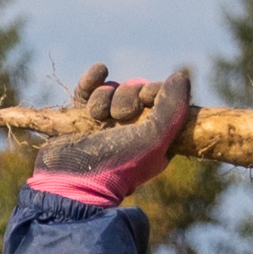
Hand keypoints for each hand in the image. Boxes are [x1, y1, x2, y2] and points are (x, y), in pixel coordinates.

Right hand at [17, 64, 193, 200]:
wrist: (72, 181)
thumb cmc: (117, 164)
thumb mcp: (154, 139)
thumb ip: (172, 107)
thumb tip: (180, 76)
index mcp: (154, 137)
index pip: (161, 99)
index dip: (155, 91)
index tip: (148, 98)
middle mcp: (131, 129)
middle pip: (135, 91)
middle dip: (126, 97)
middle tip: (119, 116)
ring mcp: (104, 123)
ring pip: (111, 90)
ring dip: (104, 97)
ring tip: (97, 117)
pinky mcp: (79, 118)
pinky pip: (89, 88)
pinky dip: (93, 78)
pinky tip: (98, 72)